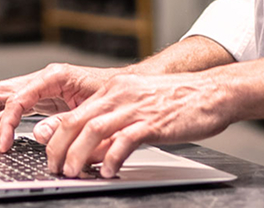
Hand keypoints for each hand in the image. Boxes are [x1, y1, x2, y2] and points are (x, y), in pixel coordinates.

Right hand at [0, 63, 117, 151]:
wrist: (131, 87)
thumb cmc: (116, 94)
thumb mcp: (92, 110)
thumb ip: (64, 122)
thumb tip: (37, 134)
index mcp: (54, 77)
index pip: (18, 98)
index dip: (6, 122)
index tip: (2, 143)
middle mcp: (44, 79)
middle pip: (2, 91)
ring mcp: (43, 87)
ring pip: (4, 96)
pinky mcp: (46, 98)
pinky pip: (16, 104)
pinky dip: (1, 114)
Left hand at [35, 71, 231, 178]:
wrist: (213, 93)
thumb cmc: (178, 102)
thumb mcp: (139, 109)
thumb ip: (114, 128)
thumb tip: (91, 153)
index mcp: (114, 90)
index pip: (75, 113)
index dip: (57, 136)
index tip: (50, 155)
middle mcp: (120, 95)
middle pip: (77, 121)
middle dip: (60, 148)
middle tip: (55, 169)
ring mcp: (136, 107)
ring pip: (94, 129)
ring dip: (79, 154)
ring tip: (73, 173)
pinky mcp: (153, 121)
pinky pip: (125, 140)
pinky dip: (112, 157)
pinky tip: (108, 171)